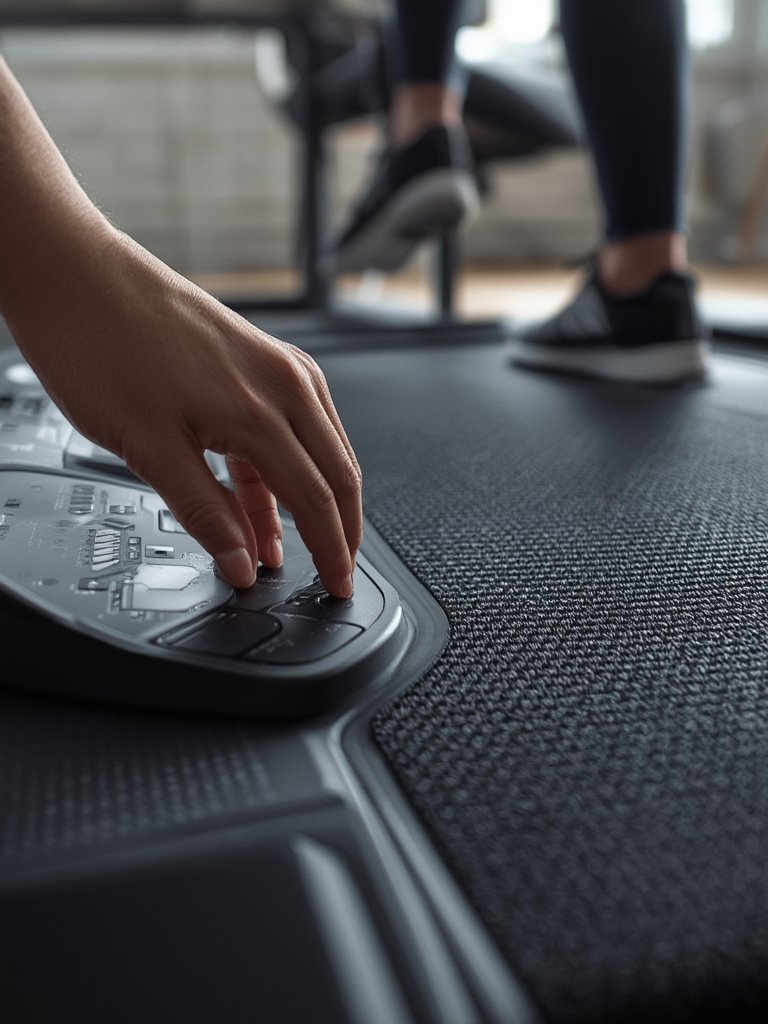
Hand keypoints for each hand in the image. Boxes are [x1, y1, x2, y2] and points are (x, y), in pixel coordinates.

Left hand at [11, 229, 361, 596]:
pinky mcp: (259, 358)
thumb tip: (242, 563)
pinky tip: (262, 501)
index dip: (332, 551)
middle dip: (341, 530)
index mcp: (264, 408)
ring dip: (311, 501)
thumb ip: (205, 513)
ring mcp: (276, 365)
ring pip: (319, 449)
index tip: (337, 585)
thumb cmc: (101, 346)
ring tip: (287, 548)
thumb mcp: (149, 450)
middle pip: (338, 473)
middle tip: (333, 572)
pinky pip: (291, 425)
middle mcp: (285, 381)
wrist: (74, 275)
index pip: (319, 499)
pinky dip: (283, 469)